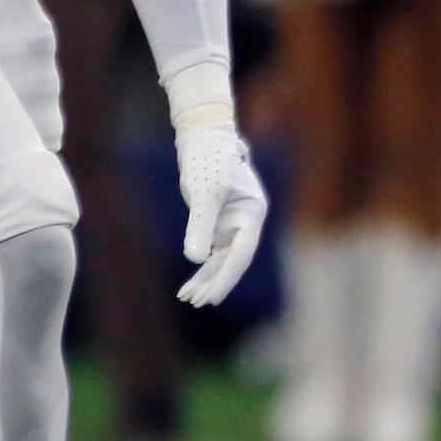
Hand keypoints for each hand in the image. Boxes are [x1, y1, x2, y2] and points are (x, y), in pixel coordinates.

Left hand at [176, 125, 266, 305]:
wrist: (203, 138)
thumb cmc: (208, 160)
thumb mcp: (203, 193)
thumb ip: (200, 225)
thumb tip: (195, 259)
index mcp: (252, 214)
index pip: (241, 252)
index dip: (227, 277)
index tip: (213, 296)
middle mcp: (247, 222)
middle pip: (234, 260)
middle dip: (216, 282)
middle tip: (198, 302)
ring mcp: (234, 224)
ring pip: (222, 259)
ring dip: (207, 278)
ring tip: (188, 298)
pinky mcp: (220, 224)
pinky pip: (213, 252)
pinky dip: (202, 267)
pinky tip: (190, 284)